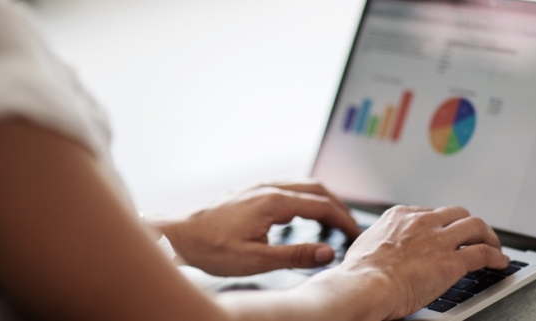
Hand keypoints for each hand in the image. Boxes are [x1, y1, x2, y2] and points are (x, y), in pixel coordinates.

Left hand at [159, 181, 360, 275]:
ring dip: (323, 198)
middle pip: (316, 188)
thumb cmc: (212, 248)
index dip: (343, 220)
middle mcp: (268, 187)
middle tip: (350, 226)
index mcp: (273, 202)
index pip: (321, 205)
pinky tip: (304, 211)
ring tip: (334, 218)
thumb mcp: (256, 260)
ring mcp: (259, 186)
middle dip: (338, 206)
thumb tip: (328, 252)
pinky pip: (288, 186)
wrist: (179, 235)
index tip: (355, 234)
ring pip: (302, 184)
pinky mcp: (251, 190)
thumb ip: (295, 255)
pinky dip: (306, 196)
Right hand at [333, 206, 509, 319]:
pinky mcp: (452, 261)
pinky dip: (496, 256)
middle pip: (457, 213)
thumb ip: (381, 241)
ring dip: (488, 236)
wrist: (365, 286)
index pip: (430, 212)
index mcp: (400, 216)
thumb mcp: (367, 244)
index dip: (442, 224)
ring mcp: (439, 239)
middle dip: (468, 224)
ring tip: (494, 246)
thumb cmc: (360, 273)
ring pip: (476, 226)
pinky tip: (500, 262)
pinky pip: (483, 253)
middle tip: (475, 235)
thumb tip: (380, 247)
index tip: (446, 232)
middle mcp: (422, 222)